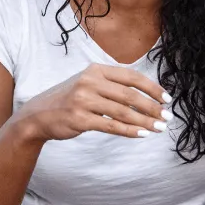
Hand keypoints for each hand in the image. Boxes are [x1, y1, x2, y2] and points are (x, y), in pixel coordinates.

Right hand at [18, 64, 170, 142]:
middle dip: (152, 107)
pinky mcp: (79, 118)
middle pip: (130, 95)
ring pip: (123, 112)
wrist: (37, 115)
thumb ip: (113, 86)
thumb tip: (148, 97)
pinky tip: (142, 134)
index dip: (152, 88)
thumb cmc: (70, 99)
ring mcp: (83, 100)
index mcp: (96, 70)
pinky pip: (111, 125)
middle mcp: (89, 82)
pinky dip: (129, 131)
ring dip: (144, 121)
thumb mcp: (89, 83)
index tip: (166, 99)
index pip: (132, 77)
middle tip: (167, 117)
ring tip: (159, 128)